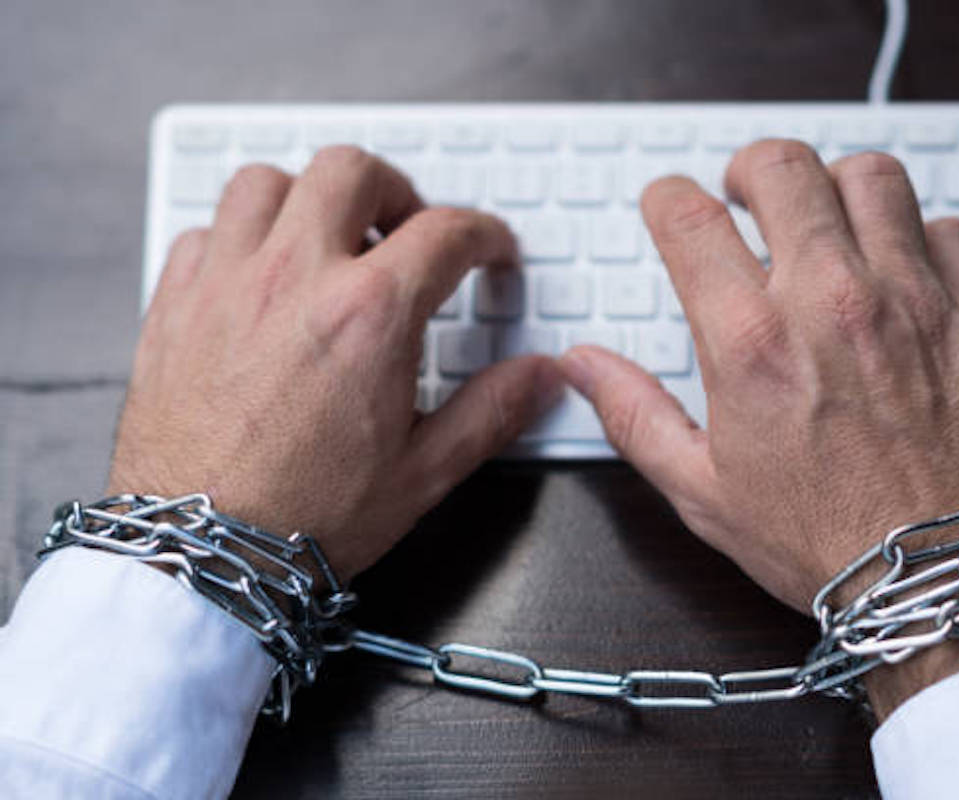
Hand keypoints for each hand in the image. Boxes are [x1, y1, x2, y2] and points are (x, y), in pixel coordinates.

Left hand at [109, 146, 561, 581]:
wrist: (200, 556)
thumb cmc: (306, 521)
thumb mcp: (424, 472)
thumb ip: (492, 412)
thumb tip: (541, 376)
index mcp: (370, 316)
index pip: (446, 232)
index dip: (484, 233)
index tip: (489, 250)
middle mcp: (294, 280)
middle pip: (351, 172)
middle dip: (395, 190)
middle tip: (409, 228)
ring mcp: (226, 285)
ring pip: (267, 182)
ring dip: (309, 198)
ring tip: (330, 237)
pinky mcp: (174, 305)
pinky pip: (205, 230)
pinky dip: (239, 236)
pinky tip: (258, 274)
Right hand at [559, 141, 958, 717]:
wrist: (939, 581)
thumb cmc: (822, 543)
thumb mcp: (702, 491)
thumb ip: (634, 414)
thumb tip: (582, 365)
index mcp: (751, 344)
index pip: (689, 217)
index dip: (667, 199)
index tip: (670, 206)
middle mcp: (831, 302)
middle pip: (781, 168)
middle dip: (748, 169)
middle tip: (745, 195)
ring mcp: (912, 300)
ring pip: (871, 176)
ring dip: (834, 186)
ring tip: (825, 221)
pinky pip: (948, 228)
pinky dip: (917, 234)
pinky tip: (899, 270)